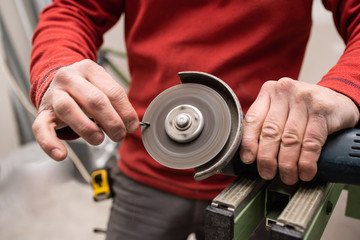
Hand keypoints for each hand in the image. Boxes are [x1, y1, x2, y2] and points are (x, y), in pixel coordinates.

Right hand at [32, 59, 138, 160]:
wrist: (57, 84)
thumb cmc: (86, 90)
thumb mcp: (102, 88)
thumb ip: (116, 103)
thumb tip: (131, 124)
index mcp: (89, 69)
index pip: (113, 91)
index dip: (126, 112)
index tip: (132, 126)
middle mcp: (69, 77)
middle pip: (94, 100)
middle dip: (112, 121)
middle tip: (119, 135)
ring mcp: (53, 93)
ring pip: (68, 110)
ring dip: (87, 129)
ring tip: (99, 139)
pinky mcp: (43, 111)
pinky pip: (41, 128)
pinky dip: (50, 143)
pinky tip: (61, 155)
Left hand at [239, 78, 358, 184]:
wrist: (339, 100)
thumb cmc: (304, 108)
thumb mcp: (282, 108)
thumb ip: (265, 122)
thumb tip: (250, 153)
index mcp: (269, 91)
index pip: (252, 119)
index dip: (248, 143)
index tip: (248, 160)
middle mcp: (284, 91)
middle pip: (270, 131)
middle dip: (267, 158)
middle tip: (267, 173)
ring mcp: (304, 98)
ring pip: (290, 139)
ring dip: (287, 164)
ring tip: (288, 177)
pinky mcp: (323, 109)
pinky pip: (311, 141)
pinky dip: (306, 161)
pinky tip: (305, 171)